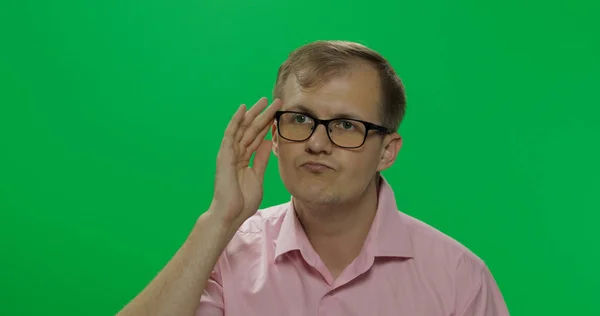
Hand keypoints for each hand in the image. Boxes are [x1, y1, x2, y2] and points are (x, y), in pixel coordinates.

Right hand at [208, 97, 281, 226]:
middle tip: (275, 101)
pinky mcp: (224, 155)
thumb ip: (261, 159)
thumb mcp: (257, 176)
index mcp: (244, 159)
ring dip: (253, 113)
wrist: (230, 214)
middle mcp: (236, 153)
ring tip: (264, 100)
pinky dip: (236, 121)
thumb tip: (268, 142)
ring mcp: (229, 153)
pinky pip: (231, 134)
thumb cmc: (242, 201)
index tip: (278, 113)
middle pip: (251, 129)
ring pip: (243, 128)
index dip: (268, 124)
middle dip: (263, 115)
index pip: (257, 137)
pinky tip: (243, 109)